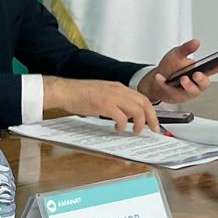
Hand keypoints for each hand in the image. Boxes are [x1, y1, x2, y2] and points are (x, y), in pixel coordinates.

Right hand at [42, 76, 157, 132]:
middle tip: (153, 129)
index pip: (142, 98)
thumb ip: (115, 100)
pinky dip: (123, 125)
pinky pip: (121, 117)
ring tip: (135, 131)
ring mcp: (111, 97)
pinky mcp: (104, 105)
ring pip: (137, 110)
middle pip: (144, 103)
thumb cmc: (78, 93)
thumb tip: (126, 113)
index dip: (151, 111)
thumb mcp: (102, 92)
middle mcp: (118, 90)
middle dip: (151, 118)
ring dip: (139, 123)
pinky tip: (117, 128)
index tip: (152, 121)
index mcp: (118, 87)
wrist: (64, 91)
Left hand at [138, 38, 217, 103]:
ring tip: (182, 78)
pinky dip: (164, 84)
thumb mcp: (176, 54)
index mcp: (198, 71)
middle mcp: (195, 83)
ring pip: (191, 91)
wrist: (155, 80)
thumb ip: (186, 49)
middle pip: (204, 83)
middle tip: (196, 75)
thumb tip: (196, 42)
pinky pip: (172, 92)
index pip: (211, 69)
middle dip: (201, 79)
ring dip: (187, 85)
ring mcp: (187, 91)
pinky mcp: (177, 97)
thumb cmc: (169, 68)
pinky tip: (159, 78)